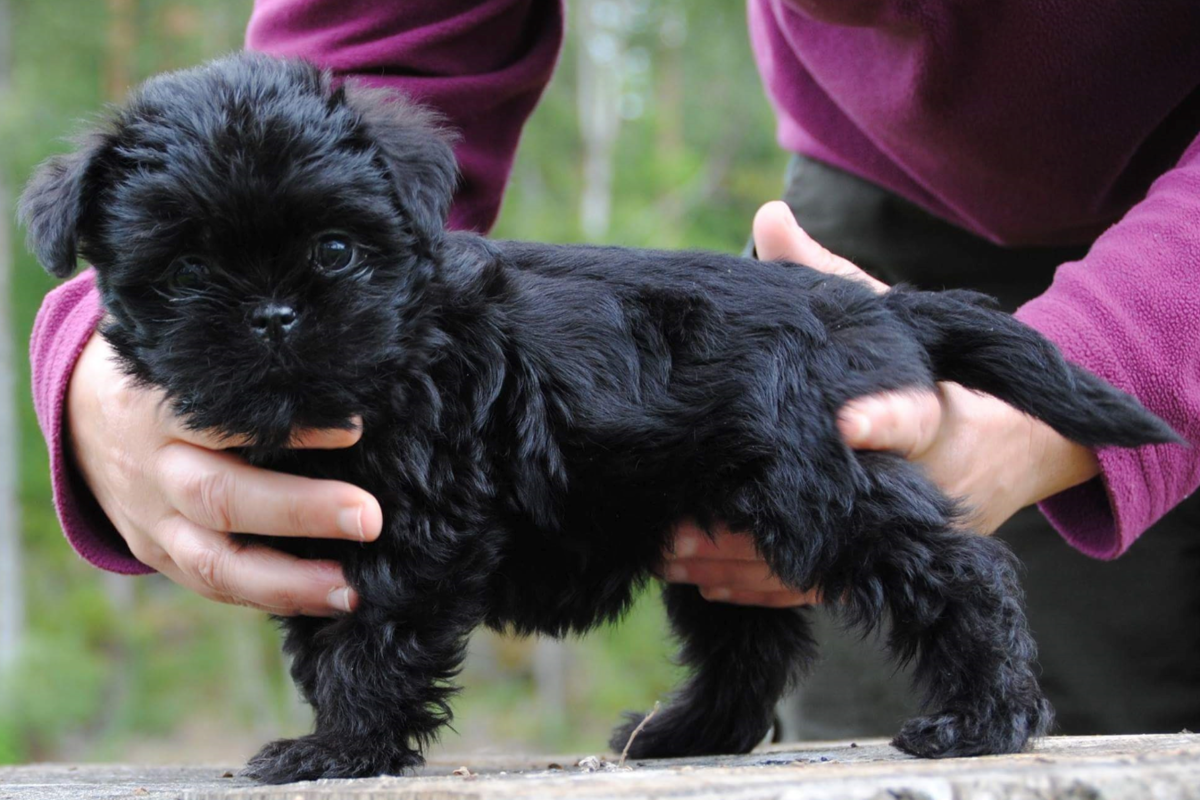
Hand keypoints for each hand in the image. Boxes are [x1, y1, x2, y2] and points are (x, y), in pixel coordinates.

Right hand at [67, 330, 382, 615]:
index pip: (224, 420)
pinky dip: (267, 597)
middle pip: (222, 498)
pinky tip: (322, 598)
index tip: (354, 431)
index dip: (288, 430)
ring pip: (213, 562)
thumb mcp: (188, 363)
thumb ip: (246, 378)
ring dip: (288, 582)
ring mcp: (151, 521)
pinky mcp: (157, 555)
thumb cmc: (169, 381)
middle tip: (369, 519)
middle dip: (301, 512)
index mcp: (161, 410)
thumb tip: (341, 385)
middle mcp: (155, 470)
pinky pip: (212, 585)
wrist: (83, 419)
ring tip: (351, 589)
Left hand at [664, 202, 1098, 606]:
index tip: (846, 423)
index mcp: (928, 417)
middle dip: (759, 520)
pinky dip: (753, 589)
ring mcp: (891, 534)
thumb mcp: (879, 321)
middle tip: (681, 519)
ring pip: (812, 564)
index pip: (912, 419)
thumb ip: (825, 272)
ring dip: (736, 562)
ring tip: (667, 550)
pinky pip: (810, 591)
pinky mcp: (867, 563)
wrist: (989, 450)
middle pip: (839, 512)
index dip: (882, 422)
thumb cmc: (917, 373)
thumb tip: (770, 213)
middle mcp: (914, 486)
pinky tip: (697, 577)